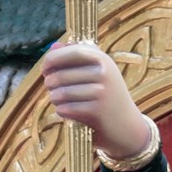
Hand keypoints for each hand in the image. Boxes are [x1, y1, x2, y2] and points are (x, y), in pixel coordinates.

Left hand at [41, 42, 149, 162]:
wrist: (126, 125)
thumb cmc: (105, 94)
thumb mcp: (96, 72)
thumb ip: (75, 56)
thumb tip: (54, 45)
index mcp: (103, 59)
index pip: (72, 52)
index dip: (53, 59)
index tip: (45, 68)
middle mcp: (104, 74)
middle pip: (60, 75)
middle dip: (50, 83)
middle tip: (52, 88)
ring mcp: (101, 93)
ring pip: (60, 93)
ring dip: (54, 98)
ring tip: (58, 100)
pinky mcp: (96, 112)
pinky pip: (65, 108)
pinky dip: (61, 111)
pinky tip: (67, 111)